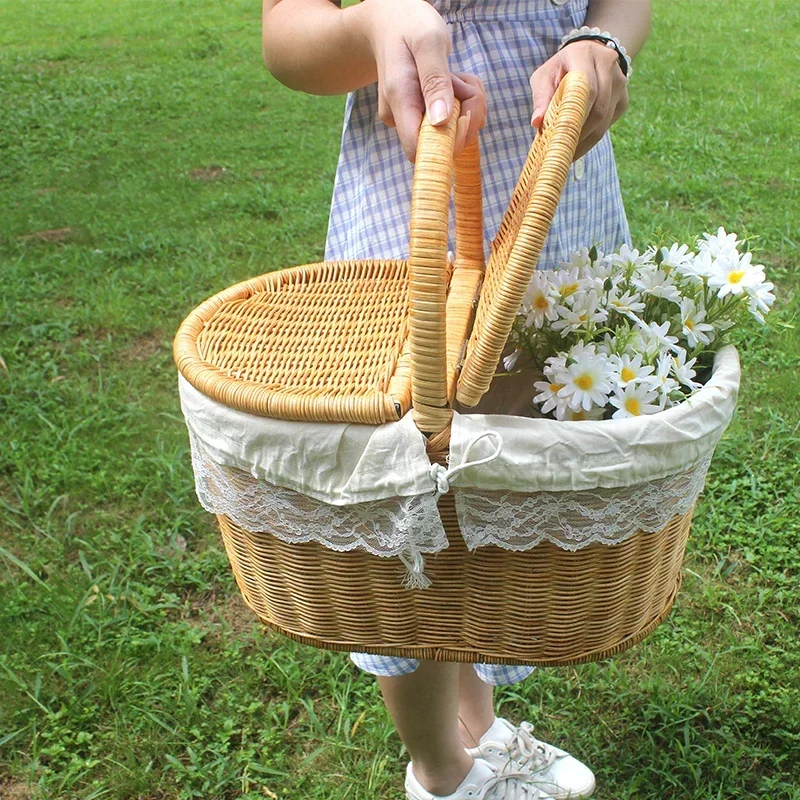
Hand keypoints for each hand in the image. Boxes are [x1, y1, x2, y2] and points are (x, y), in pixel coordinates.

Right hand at [360, 0, 485, 159]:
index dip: (447, 143)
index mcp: (400, 101)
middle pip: (442, 141)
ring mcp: (410, 117)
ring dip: (466, 102)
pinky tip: (452, 79)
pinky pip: (450, 118)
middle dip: (466, 113)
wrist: (390, 20)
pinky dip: (462, 100)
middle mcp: (401, 116)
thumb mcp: (428, 42)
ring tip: (455, 74)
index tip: (464, 116)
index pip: (418, 150)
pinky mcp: (419, 115)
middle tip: (461, 80)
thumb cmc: (409, 25)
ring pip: (452, 128)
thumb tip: (440, 121)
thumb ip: (435, 81)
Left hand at [530, 40, 628, 159]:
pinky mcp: (623, 98)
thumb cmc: (560, 69)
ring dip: (586, 141)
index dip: (576, 116)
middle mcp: (607, 64)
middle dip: (579, 134)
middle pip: (598, 108)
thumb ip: (540, 98)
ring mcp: (620, 81)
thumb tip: (536, 123)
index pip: (587, 89)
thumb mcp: (544, 76)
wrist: (588, 55)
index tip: (560, 137)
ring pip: (604, 120)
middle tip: (562, 152)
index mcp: (584, 55)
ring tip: (568, 153)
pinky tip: (579, 144)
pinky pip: (609, 124)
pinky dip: (593, 137)